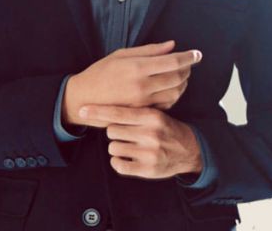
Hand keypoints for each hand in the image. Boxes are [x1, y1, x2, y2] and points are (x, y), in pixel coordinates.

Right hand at [63, 40, 202, 127]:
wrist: (84, 98)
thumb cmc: (101, 72)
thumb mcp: (121, 54)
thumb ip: (149, 51)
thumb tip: (172, 45)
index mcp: (138, 67)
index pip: (173, 61)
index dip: (189, 57)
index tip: (197, 53)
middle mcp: (143, 85)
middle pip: (178, 77)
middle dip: (187, 69)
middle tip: (189, 62)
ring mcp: (143, 101)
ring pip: (175, 93)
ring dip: (183, 83)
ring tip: (181, 75)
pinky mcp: (142, 112)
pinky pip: (166, 105)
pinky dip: (173, 95)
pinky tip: (170, 88)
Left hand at [77, 104, 203, 179]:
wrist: (188, 149)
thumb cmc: (165, 128)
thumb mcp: (154, 113)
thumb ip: (134, 109)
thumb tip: (107, 102)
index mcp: (150, 115)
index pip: (118, 112)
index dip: (98, 111)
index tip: (82, 109)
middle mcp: (150, 133)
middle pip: (112, 130)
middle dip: (114, 131)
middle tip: (125, 132)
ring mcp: (149, 152)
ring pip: (113, 147)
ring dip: (116, 146)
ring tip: (129, 144)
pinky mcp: (147, 169)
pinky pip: (119, 165)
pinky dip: (118, 162)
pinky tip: (126, 158)